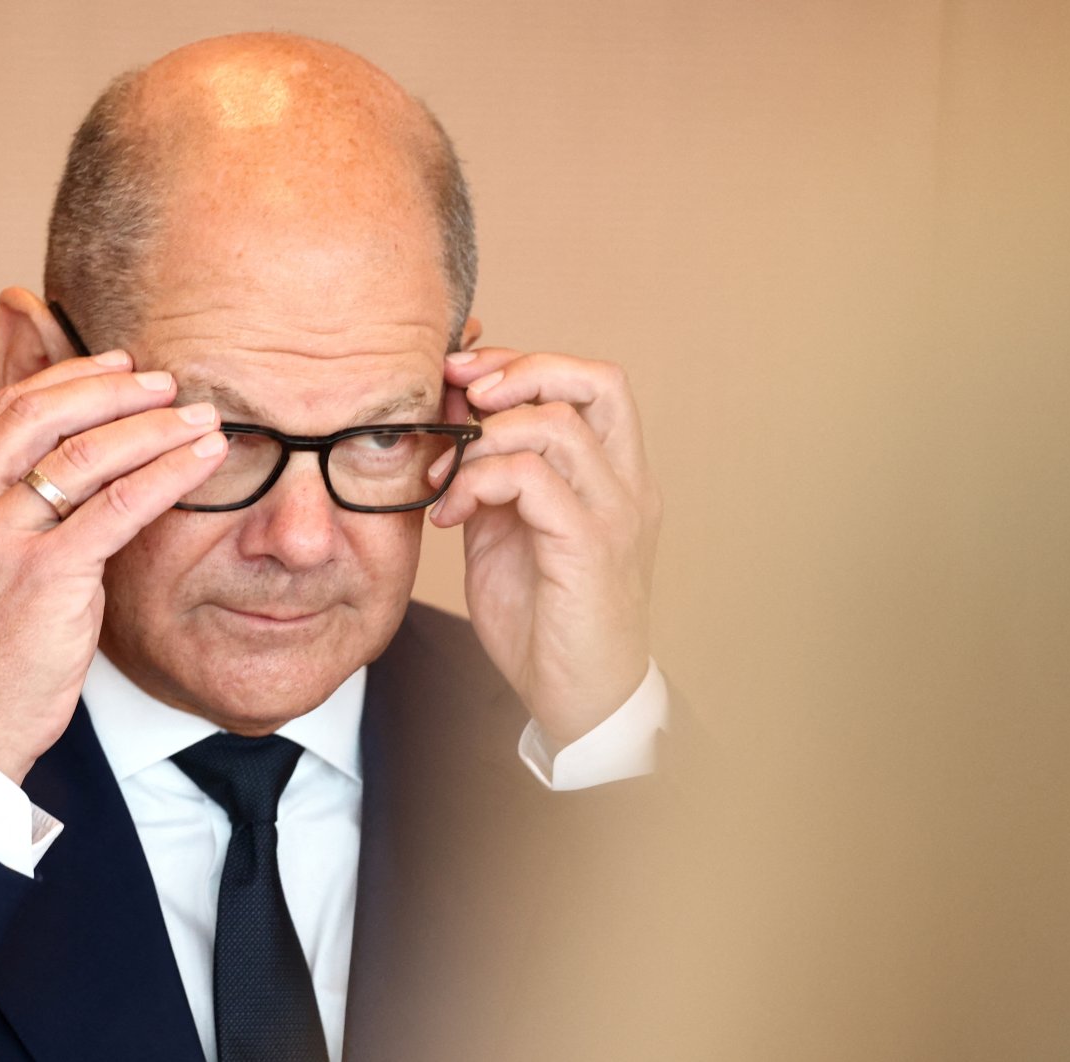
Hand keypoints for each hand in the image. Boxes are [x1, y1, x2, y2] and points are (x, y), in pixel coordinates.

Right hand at [0, 352, 226, 782]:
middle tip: (166, 382)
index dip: (69, 378)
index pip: (7, 408)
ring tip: (198, 418)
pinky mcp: (44, 577)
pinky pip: (119, 507)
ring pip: (85, 455)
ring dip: (152, 427)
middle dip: (112, 390)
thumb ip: (13, 496)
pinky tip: (204, 460)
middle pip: (42, 415)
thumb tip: (74, 441)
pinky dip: (168, 474)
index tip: (120, 366)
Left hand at [429, 347, 660, 745]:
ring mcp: (613, 514)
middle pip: (596, 380)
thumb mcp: (504, 528)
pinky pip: (533, 480)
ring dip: (482, 439)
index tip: (464, 376)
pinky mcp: (588, 548)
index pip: (589, 381)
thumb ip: (487, 472)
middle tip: (462, 395)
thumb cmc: (543, 618)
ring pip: (556, 426)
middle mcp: (626, 485)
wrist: (577, 698)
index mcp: (612, 474)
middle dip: (519, 371)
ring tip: (443, 478)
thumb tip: (450, 415)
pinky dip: (478, 482)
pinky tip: (450, 514)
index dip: (525, 363)